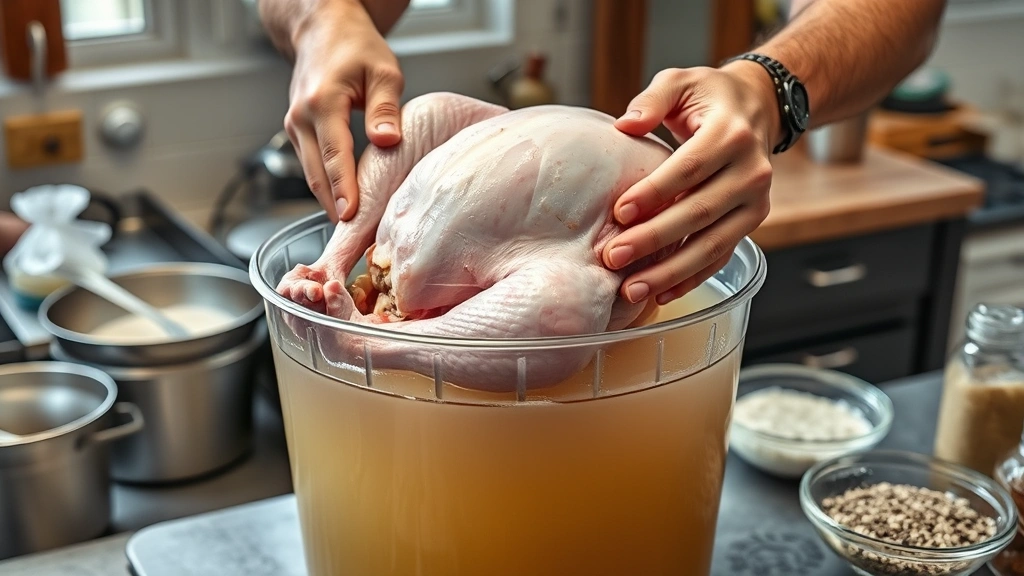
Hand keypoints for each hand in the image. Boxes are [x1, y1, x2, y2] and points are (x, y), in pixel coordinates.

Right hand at [286, 1, 403, 222]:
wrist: (321, 29)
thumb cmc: (356, 47)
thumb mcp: (383, 70)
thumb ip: (386, 108)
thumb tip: (389, 141)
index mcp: (322, 102)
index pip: (335, 154)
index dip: (344, 189)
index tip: (351, 217)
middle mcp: (301, 118)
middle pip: (317, 174)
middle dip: (335, 207)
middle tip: (357, 238)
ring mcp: (295, 127)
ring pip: (311, 175)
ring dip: (330, 202)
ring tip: (355, 231)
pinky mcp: (297, 133)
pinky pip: (312, 167)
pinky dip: (327, 188)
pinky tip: (347, 206)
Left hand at [602, 63, 779, 304]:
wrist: (759, 108)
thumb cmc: (709, 96)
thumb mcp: (681, 81)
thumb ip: (652, 99)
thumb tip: (624, 125)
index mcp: (731, 134)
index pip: (689, 168)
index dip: (654, 193)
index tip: (619, 212)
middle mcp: (751, 172)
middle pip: (699, 212)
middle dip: (654, 239)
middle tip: (613, 257)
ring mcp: (756, 202)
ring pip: (712, 244)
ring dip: (670, 272)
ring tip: (631, 289)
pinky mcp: (752, 222)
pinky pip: (721, 256)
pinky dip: (691, 279)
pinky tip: (660, 295)